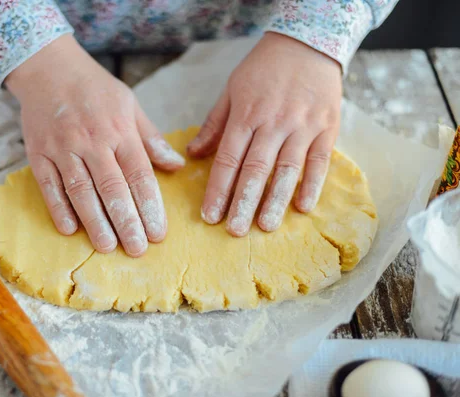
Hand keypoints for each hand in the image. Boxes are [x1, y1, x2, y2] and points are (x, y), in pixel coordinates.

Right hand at [6, 35, 184, 256]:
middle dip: (126, 222)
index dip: (150, 206)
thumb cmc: (95, 89)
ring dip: (95, 222)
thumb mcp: (130, 105)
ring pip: (81, 191)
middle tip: (137, 249)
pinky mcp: (38, 153)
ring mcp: (63, 148)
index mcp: (120, 131)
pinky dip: (59, 208)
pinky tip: (70, 229)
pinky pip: (49, 185)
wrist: (48, 68)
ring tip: (108, 247)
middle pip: (112, 188)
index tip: (158, 233)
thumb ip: (151, 138)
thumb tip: (177, 166)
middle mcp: (92, 141)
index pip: (138, 174)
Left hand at [187, 32, 341, 234]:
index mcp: (247, 114)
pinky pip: (319, 161)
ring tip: (265, 226)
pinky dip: (312, 185)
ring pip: (287, 169)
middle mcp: (274, 122)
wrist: (308, 44)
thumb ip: (214, 124)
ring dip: (275, 200)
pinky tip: (303, 208)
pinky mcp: (327, 128)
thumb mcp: (232, 90)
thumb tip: (193, 154)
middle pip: (256, 169)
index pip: (229, 159)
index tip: (210, 215)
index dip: (218, 189)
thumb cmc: (263, 69)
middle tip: (234, 230)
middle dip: (243, 202)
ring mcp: (303, 126)